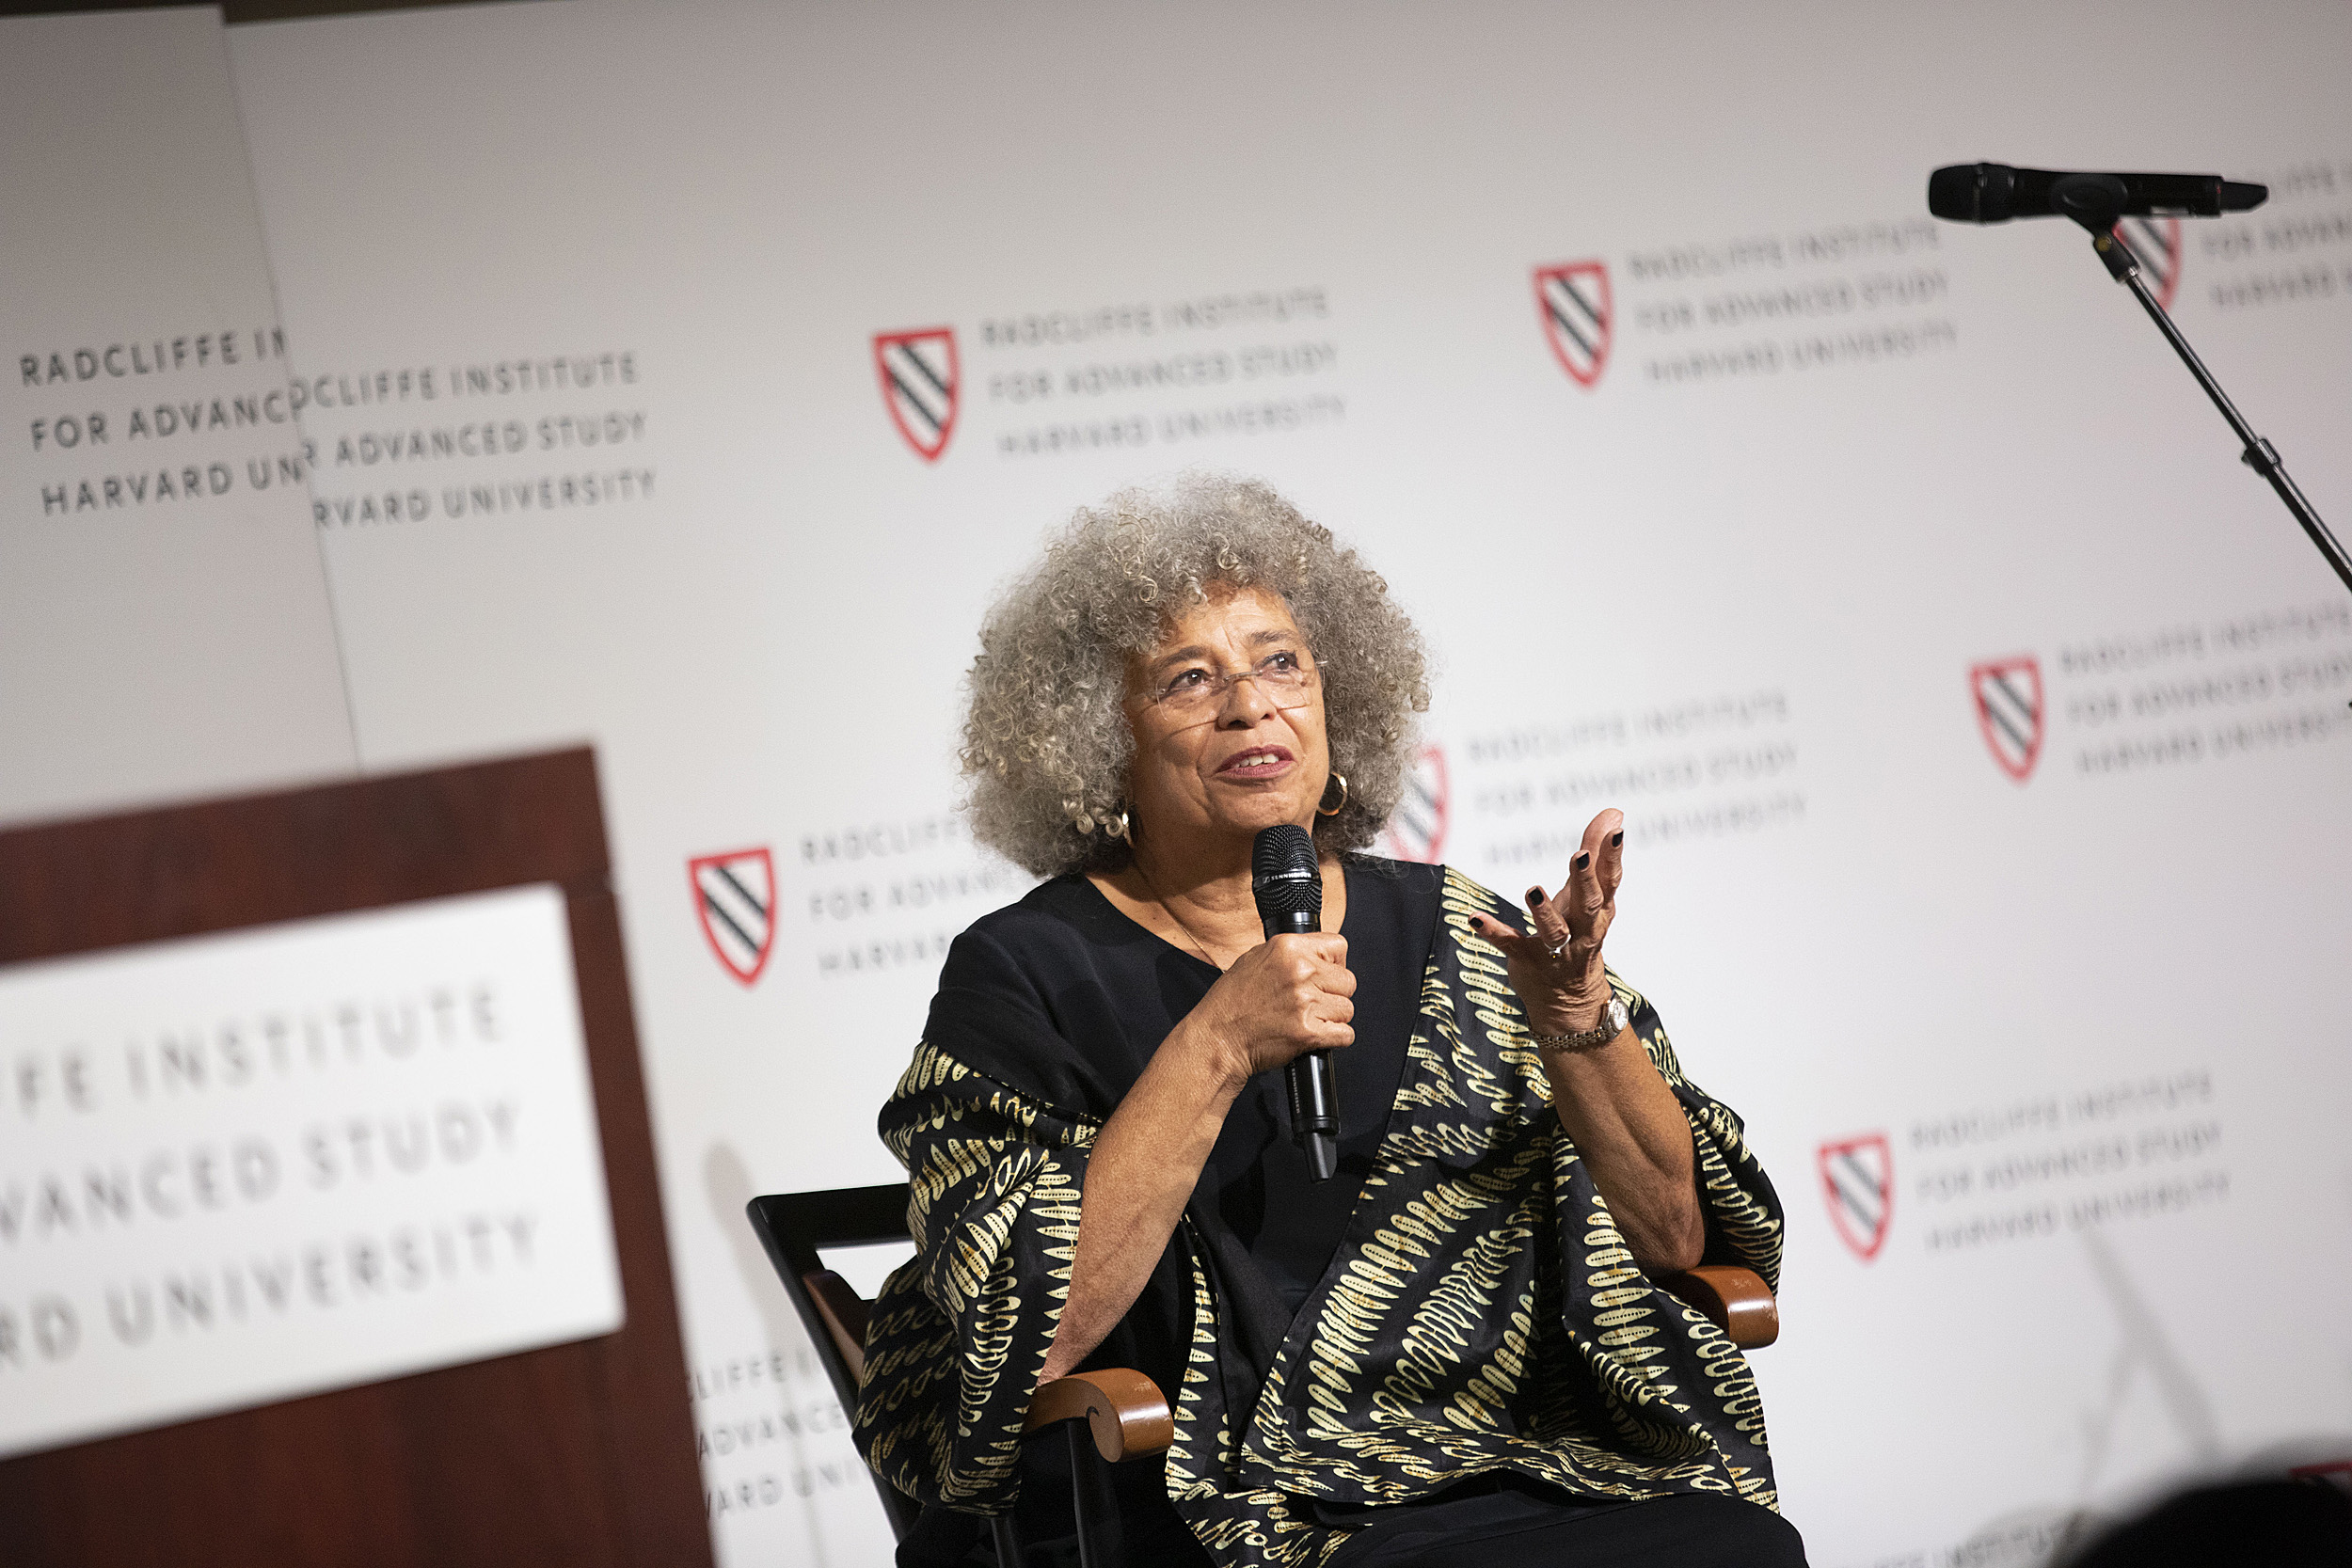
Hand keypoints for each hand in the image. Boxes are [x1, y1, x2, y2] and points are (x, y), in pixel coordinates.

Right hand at [1176, 933, 1354, 1085]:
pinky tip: (1315, 1036)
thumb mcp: (1254, 959)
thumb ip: (1289, 954)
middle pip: (1347, 980)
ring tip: (1307, 1020)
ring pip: (1347, 1009)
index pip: (1338, 946)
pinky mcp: (1308, 1032)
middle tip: (1313, 1003)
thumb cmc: (1230, 1003)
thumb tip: (1316, 955)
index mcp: (1287, 948)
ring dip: (1332, 1018)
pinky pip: (1345, 1034)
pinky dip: (1334, 1039)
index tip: (1327, 975)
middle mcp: (1299, 971)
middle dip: (1334, 994)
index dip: (1335, 964)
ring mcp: (1305, 1002)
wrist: (1217, 1039)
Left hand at [1469, 808, 1623, 1035]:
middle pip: (1588, 905)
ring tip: (1532, 890)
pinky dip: (1494, 932)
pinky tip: (1475, 919)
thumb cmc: (1579, 933)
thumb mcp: (1588, 894)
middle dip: (1585, 880)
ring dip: (1544, 911)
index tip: (1615, 833)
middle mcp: (1582, 931)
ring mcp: (1556, 950)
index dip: (1612, 858)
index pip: (1610, 881)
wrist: (1570, 1000)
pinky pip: (1512, 946)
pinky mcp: (1527, 961)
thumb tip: (1614, 812)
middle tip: (1579, 856)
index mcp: (1598, 910)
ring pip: (1554, 932)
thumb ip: (1596, 852)